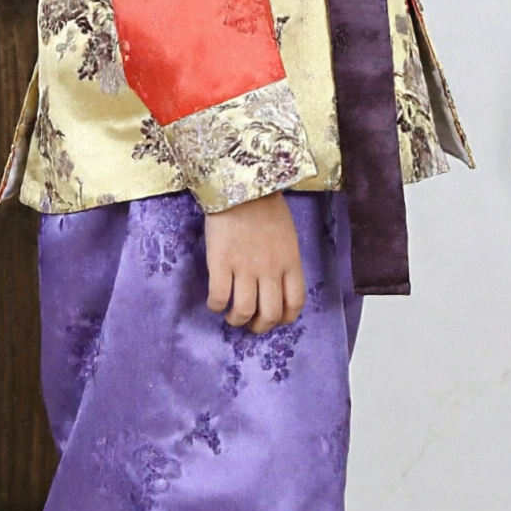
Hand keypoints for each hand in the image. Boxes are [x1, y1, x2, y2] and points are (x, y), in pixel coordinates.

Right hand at [204, 192, 305, 333]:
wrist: (241, 184)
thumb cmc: (265, 205)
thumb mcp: (286, 235)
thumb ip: (284, 259)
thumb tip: (276, 279)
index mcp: (290, 262)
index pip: (295, 302)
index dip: (285, 318)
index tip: (275, 319)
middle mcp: (271, 270)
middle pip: (270, 313)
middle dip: (260, 326)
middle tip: (251, 325)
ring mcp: (245, 267)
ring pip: (244, 311)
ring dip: (237, 320)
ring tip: (231, 316)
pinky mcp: (221, 262)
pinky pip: (219, 296)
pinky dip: (216, 305)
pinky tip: (214, 302)